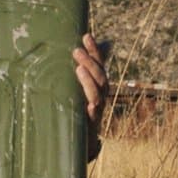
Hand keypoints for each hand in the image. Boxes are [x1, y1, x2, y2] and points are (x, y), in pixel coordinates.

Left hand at [73, 33, 107, 158]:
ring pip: (98, 94)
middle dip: (90, 63)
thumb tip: (94, 45)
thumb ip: (85, 69)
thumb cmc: (82, 108)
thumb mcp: (81, 88)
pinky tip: (90, 105)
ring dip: (89, 82)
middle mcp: (101, 95)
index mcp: (99, 85)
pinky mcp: (91, 126)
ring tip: (78, 69)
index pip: (99, 64)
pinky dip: (93, 110)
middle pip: (100, 77)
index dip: (95, 51)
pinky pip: (94, 117)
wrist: (83, 140)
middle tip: (76, 51)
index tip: (86, 36)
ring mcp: (97, 110)